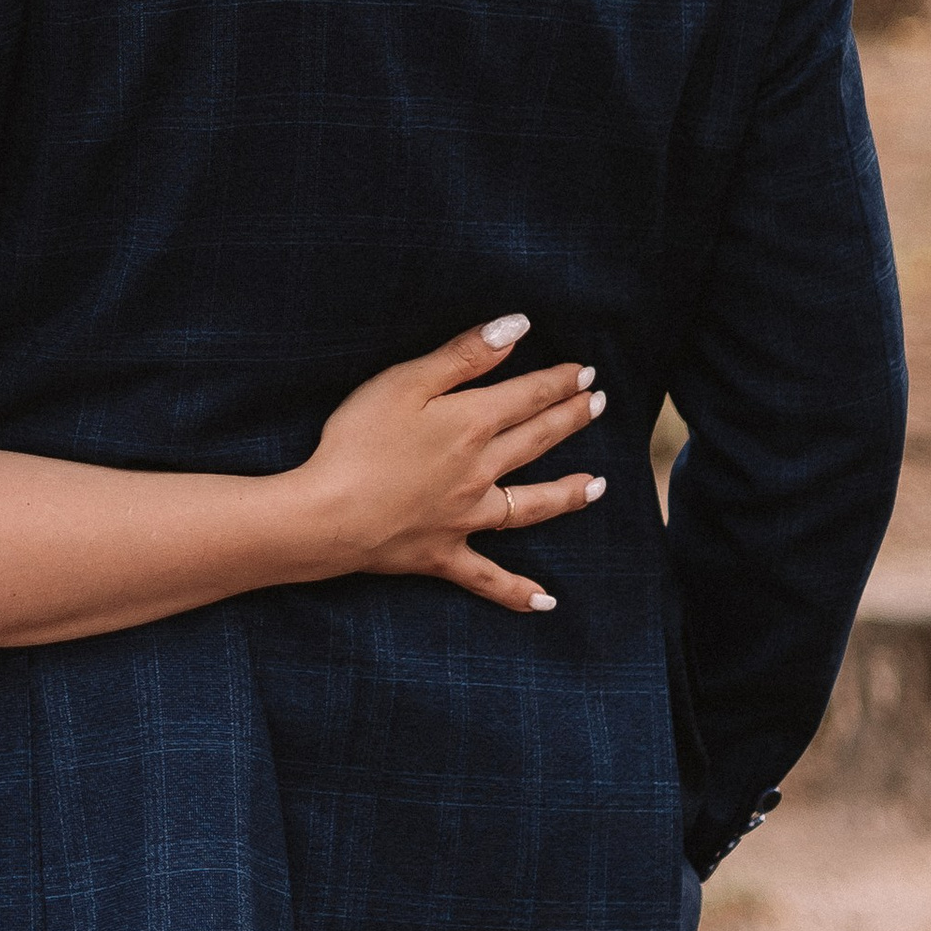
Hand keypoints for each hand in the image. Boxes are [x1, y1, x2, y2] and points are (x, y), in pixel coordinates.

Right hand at [300, 319, 604, 615]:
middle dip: (569, 419)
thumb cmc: (358, 440)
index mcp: (470, 424)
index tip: (585, 372)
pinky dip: (517, 591)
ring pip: (530, 507)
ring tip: (599, 486)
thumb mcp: (405, 381)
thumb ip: (464, 355)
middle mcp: (480, 471)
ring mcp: (466, 518)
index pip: (526, 397)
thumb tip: (517, 328)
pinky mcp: (444, 554)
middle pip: (535, 441)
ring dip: (568, 494)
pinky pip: (489, 577)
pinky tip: (546, 602)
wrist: (330, 514)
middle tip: (597, 404)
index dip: (558, 382)